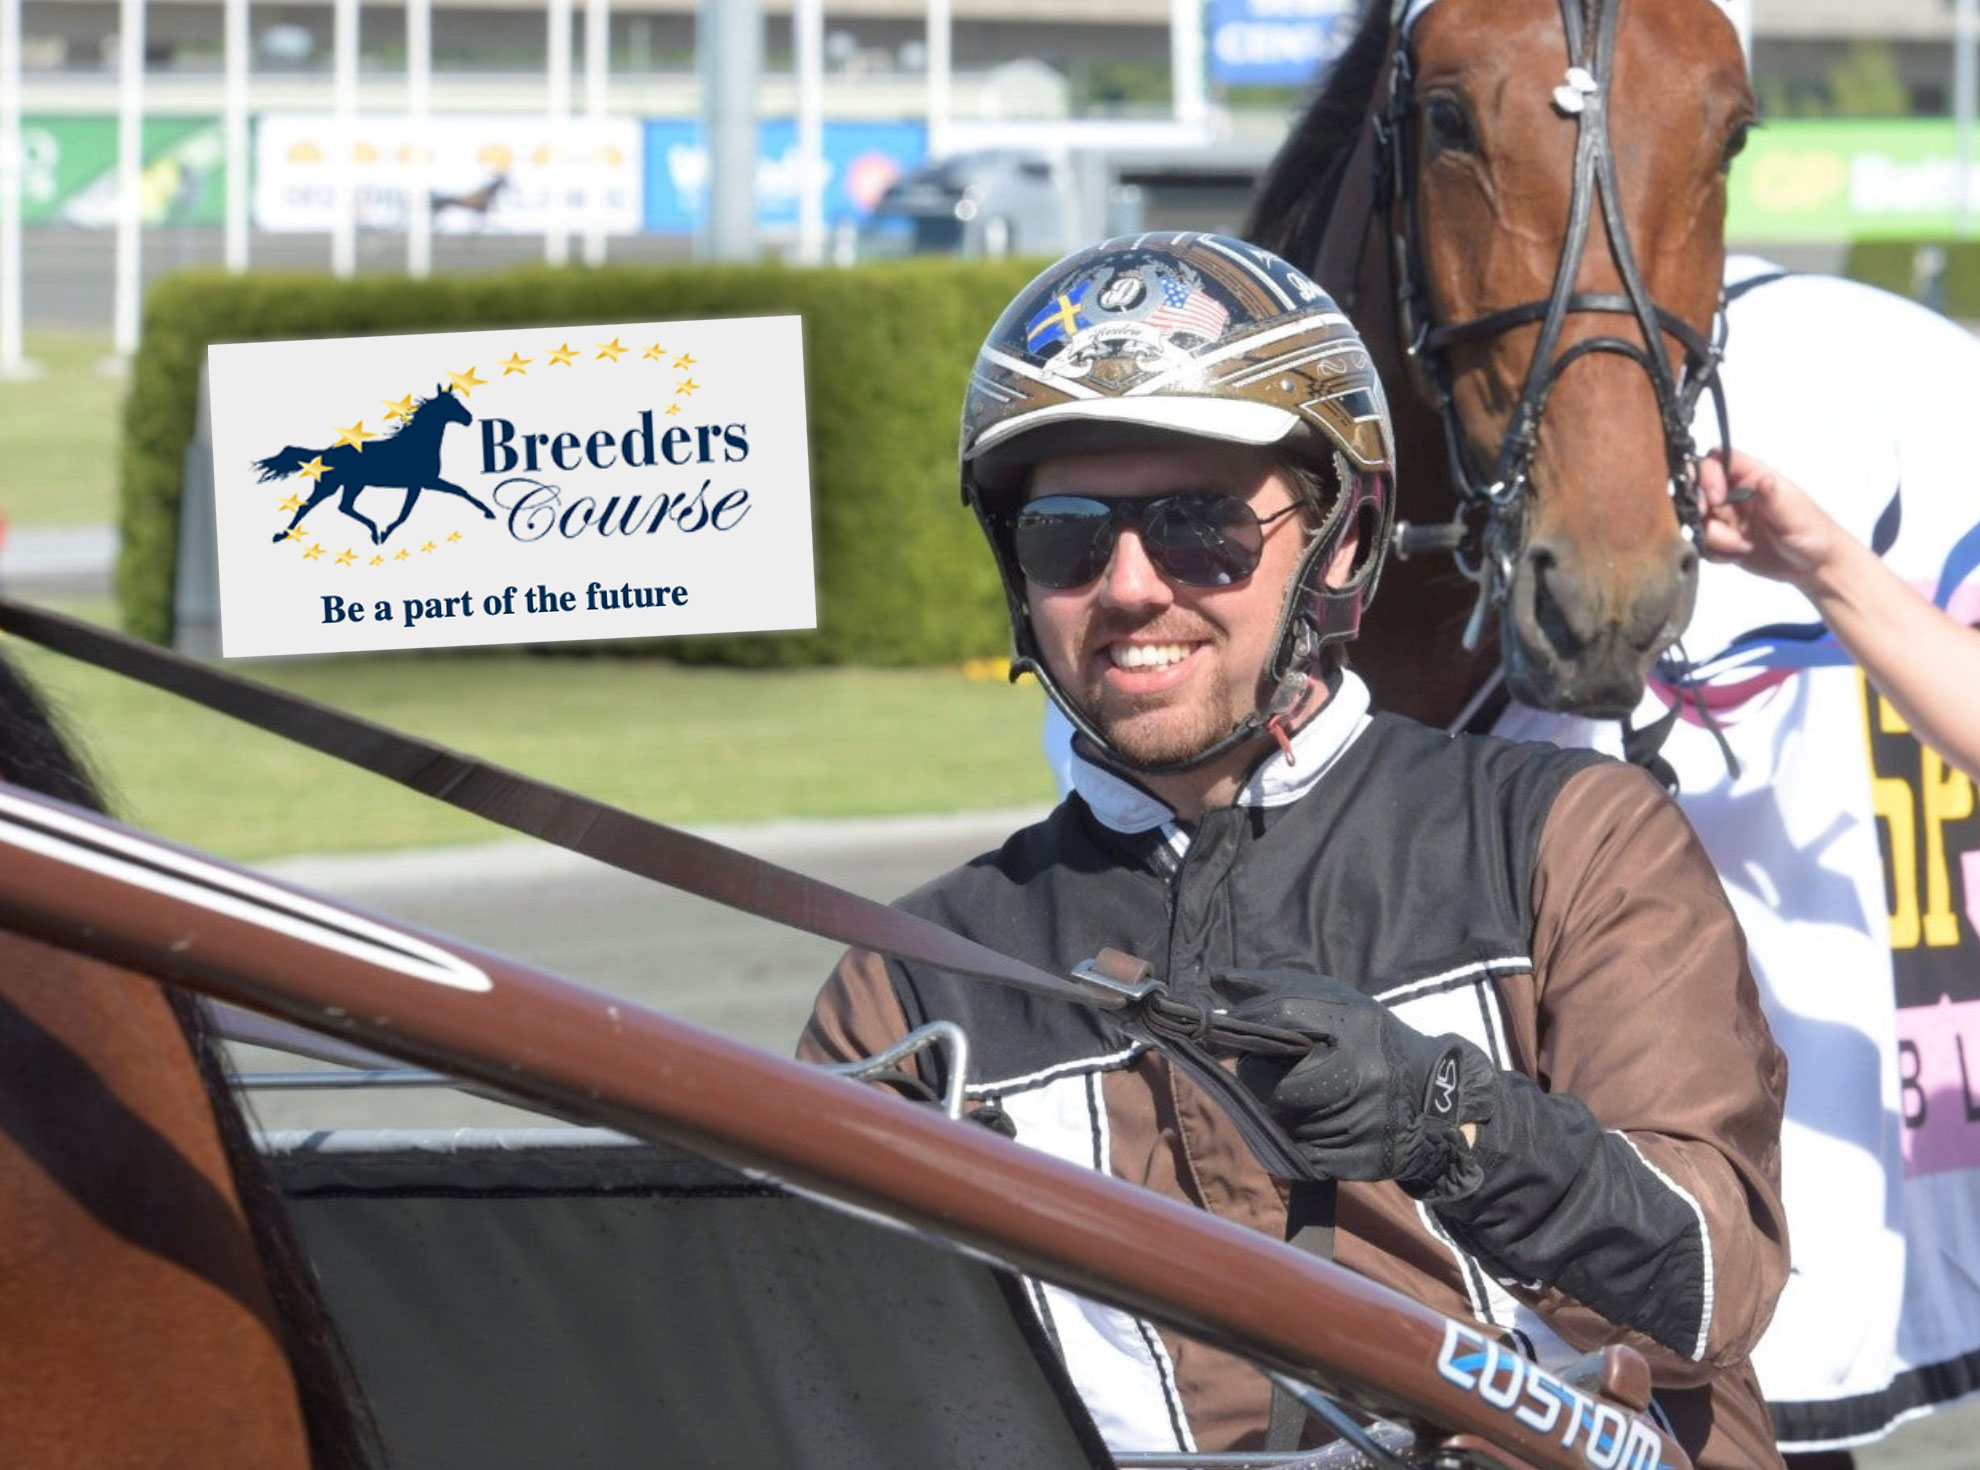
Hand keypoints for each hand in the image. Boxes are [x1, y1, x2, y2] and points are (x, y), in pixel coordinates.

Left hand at [1214, 969, 1495, 1201]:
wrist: (1435, 1098)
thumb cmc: (1372, 1043)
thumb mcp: (1340, 1004)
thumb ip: (1279, 989)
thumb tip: (1217, 979)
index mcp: (1357, 1024)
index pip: (1283, 1015)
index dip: (1250, 1022)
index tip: (1232, 1029)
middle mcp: (1360, 1072)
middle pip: (1270, 1081)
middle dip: (1256, 1076)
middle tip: (1264, 1069)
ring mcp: (1359, 1121)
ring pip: (1278, 1121)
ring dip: (1272, 1109)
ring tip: (1295, 1095)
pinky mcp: (1356, 1161)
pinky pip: (1295, 1154)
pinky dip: (1291, 1140)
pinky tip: (1310, 1124)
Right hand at [1697, 448, 1844, 589]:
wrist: (1814, 566)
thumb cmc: (1813, 533)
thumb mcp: (1797, 516)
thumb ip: (1776, 499)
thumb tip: (1764, 478)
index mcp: (1752, 477)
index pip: (1717, 461)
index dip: (1707, 475)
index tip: (1716, 499)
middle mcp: (1733, 494)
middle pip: (1696, 488)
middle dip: (1699, 508)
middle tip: (1717, 529)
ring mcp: (1725, 518)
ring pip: (1696, 519)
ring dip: (1713, 537)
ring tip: (1741, 547)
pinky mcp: (1720, 541)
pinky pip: (1700, 543)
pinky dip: (1713, 553)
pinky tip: (1736, 556)